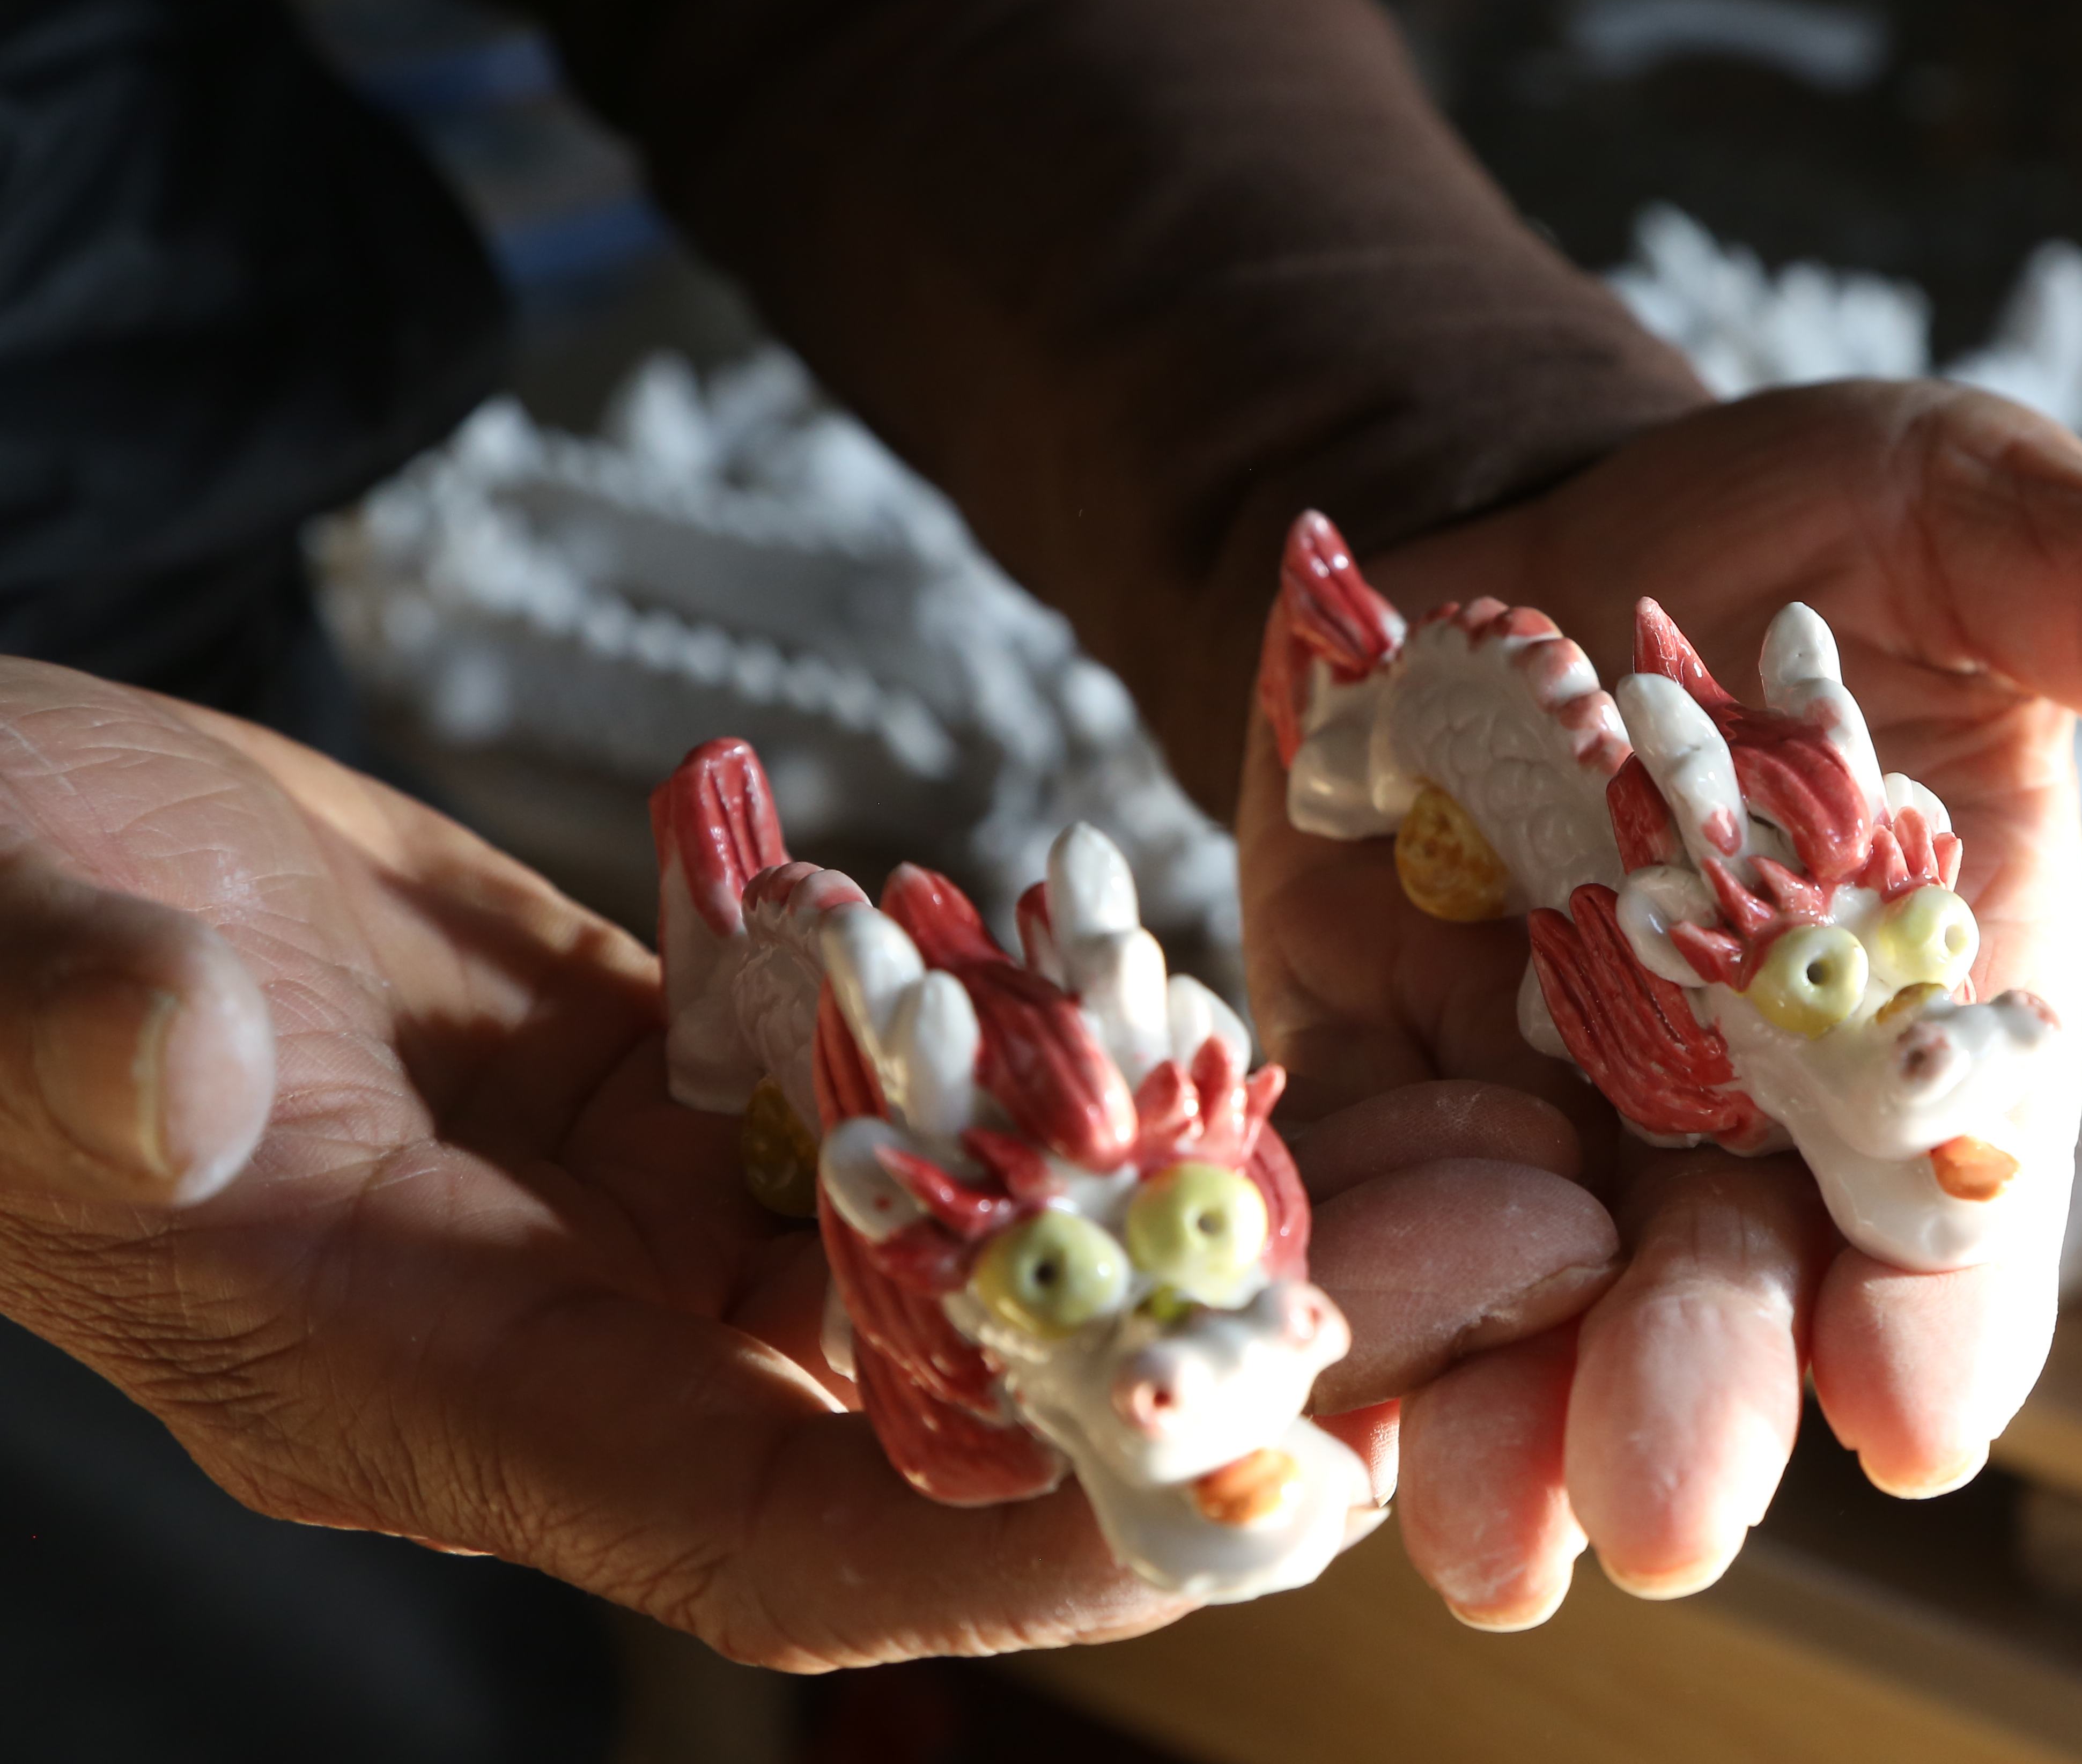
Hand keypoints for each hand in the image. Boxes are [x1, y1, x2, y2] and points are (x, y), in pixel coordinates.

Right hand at [0, 659, 1597, 1665]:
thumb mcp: (4, 979)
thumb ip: (96, 1053)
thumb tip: (186, 1068)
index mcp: (445, 1383)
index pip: (790, 1534)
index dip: (1028, 1545)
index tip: (1289, 1499)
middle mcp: (585, 1333)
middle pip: (953, 1399)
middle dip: (1217, 1349)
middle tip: (1489, 1259)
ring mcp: (638, 1210)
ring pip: (971, 1251)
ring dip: (1193, 1203)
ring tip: (1440, 1135)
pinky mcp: (665, 1085)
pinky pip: (899, 1105)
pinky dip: (1041, 1061)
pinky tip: (1199, 1004)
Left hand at [1240, 382, 2081, 1626]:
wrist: (1506, 510)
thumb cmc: (1778, 531)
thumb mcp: (1955, 515)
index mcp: (1911, 1032)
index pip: (1951, 1221)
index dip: (1939, 1321)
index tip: (1908, 1404)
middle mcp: (1739, 1125)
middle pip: (1739, 1316)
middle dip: (1705, 1410)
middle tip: (1667, 1499)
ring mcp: (1551, 1129)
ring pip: (1542, 1336)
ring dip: (1511, 1434)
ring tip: (1490, 1522)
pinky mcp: (1374, 1098)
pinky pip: (1359, 1235)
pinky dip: (1353, 1296)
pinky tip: (1334, 1356)